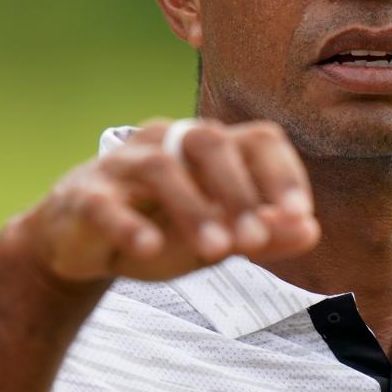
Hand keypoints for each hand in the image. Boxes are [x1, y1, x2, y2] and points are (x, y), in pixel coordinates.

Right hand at [9, 119, 319, 283]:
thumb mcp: (217, 238)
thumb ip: (263, 234)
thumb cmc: (158, 229)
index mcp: (206, 149)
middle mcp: (165, 143)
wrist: (81, 242)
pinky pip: (105, 203)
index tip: (298, 216)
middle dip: (238, 191)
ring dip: (193, 208)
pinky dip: (128, 225)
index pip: (256, 139)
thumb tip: (311, 229)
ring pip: (159, 167)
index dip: (282, 173)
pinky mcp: (85, 195)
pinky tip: (148, 249)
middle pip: (208, 140)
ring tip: (215, 251)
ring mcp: (122, 166)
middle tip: (255, 241)